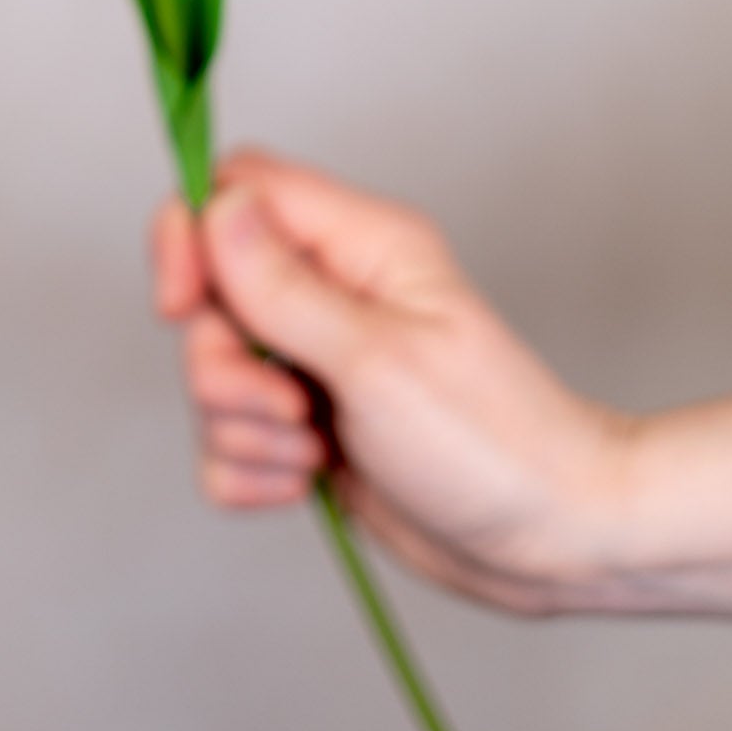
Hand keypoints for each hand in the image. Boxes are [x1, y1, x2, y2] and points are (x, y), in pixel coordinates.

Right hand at [151, 148, 630, 614]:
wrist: (550, 541)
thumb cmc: (491, 441)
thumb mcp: (375, 358)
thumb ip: (282, 287)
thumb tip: (217, 207)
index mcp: (360, 244)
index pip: (238, 189)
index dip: (190, 235)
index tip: (181, 304)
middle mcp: (331, 293)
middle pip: (209, 294)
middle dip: (222, 364)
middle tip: (290, 404)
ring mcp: (316, 363)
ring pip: (212, 374)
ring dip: (243, 427)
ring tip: (314, 450)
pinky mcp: (307, 429)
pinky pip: (228, 443)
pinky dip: (250, 472)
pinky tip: (306, 484)